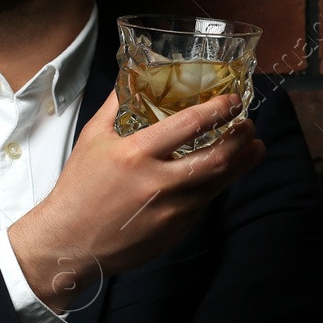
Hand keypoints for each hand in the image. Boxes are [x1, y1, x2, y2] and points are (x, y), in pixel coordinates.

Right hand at [9, 87, 264, 310]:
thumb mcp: (91, 139)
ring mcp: (170, 211)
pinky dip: (214, 186)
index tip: (233, 100)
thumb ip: (116, 108)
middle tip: (249, 125)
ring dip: (242, 163)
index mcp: (135, 154)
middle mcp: (157, 182)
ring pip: (218, 183)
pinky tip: (220, 175)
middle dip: (241, 138)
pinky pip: (202, 204)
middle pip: (216, 157)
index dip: (219, 110)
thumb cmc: (78, 188)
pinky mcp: (174, 232)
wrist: (69, 242)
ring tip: (254, 147)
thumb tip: (132, 79)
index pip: (189, 125)